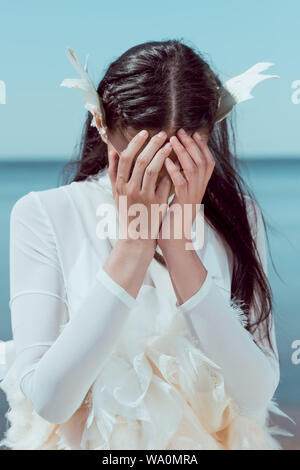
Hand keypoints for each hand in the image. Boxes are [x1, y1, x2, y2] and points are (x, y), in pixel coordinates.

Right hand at [107, 129, 172, 250]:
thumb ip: (114, 172)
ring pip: (153, 170)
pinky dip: (170, 171)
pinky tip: (176, 163)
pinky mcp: (156, 204)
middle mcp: (130, 190)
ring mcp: (143, 197)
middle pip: (140, 161)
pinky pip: (165, 183)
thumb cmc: (127, 212)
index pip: (126, 158)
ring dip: (162, 154)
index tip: (145, 132)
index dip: (135, 143)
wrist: (137, 237)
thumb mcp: (116, 193)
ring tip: (170, 145)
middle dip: (152, 144)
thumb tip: (112, 150)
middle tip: (162, 134)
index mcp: (119, 185)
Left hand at [158, 128, 214, 246]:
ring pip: (193, 170)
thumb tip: (171, 163)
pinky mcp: (182, 205)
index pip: (207, 163)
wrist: (173, 241)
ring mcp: (192, 197)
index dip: (202, 147)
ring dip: (183, 153)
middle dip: (192, 144)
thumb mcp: (176, 195)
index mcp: (199, 188)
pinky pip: (181, 184)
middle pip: (202, 162)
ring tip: (173, 139)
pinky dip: (174, 170)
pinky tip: (166, 161)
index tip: (193, 133)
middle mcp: (199, 191)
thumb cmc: (171, 218)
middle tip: (181, 131)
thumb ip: (177, 180)